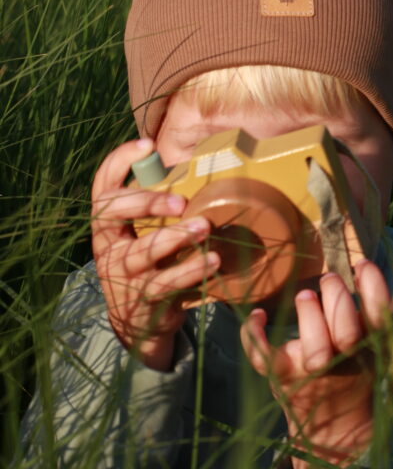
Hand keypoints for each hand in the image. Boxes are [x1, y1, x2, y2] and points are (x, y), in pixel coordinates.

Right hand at [91, 138, 220, 370]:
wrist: (139, 322)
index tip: (148, 145)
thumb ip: (161, 209)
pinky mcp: (143, 300)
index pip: (103, 186)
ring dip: (175, 237)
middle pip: (112, 213)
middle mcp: (107, 246)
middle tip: (180, 201)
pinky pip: (166, 284)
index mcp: (108, 225)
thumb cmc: (151, 265)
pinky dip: (192, 270)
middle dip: (146, 202)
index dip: (120, 162)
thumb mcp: (146, 235)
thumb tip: (201, 167)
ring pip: (142, 252)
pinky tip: (213, 260)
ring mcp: (123, 274)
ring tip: (205, 226)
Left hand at [241, 259, 390, 468]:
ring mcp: (312, 373)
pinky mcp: (283, 377)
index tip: (361, 263)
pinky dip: (254, 334)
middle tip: (330, 277)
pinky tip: (258, 315)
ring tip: (305, 294)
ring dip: (310, 316)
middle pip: (347, 334)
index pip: (380, 319)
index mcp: (370, 349)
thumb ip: (369, 313)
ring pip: (315, 350)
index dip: (373, 289)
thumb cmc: (353, 371)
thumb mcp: (372, 346)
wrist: (337, 427)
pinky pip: (263, 358)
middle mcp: (344, 363)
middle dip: (337, 300)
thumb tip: (359, 266)